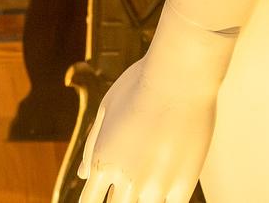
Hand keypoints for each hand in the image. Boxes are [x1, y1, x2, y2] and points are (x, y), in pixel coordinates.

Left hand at [77, 60, 215, 202]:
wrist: (180, 76)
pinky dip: (165, 199)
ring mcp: (156, 186)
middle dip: (117, 200)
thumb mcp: (107, 109)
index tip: (99, 196)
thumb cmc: (140, 85)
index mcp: (103, 161)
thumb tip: (85, 174)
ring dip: (142, 199)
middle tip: (129, 179)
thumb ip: (94, 145)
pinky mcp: (183, 186)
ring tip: (148, 176)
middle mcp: (126, 179)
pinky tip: (166, 185)